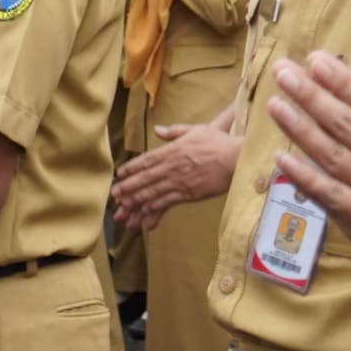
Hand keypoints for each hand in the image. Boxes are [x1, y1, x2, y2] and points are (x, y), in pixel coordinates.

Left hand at [111, 119, 240, 236]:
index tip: (119, 176)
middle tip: (114, 197)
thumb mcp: (196, 130)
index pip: (145, 160)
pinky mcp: (188, 195)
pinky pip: (166, 204)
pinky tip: (145, 220)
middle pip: (143, 179)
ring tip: (123, 213)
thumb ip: (175, 131)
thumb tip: (158, 130)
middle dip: (127, 189)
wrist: (236, 159)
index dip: (130, 169)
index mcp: (171, 150)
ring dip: (135, 204)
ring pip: (151, 194)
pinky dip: (154, 212)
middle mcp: (171, 167)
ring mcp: (178, 182)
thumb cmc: (218, 143)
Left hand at [262, 55, 350, 288]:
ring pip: (330, 155)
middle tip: (283, 72)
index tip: (315, 61)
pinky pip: (328, 196)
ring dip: (299, 128)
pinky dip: (303, 178)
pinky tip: (281, 160)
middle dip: (309, 94)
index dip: (340, 80)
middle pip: (343, 123)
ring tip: (275, 105)